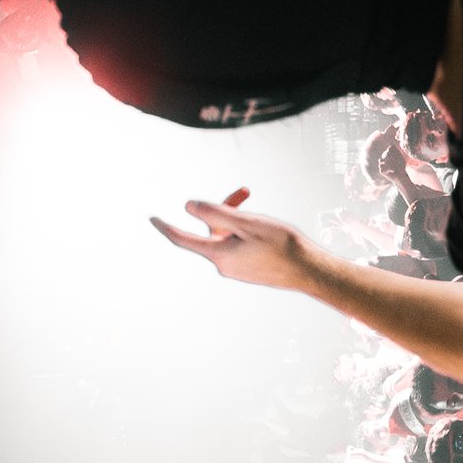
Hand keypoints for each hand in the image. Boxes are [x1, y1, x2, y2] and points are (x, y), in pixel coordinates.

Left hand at [152, 188, 313, 293]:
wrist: (310, 272)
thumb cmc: (282, 245)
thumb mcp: (246, 223)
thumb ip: (215, 213)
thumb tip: (188, 206)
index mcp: (219, 255)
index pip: (183, 239)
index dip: (166, 227)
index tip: (152, 218)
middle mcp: (224, 265)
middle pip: (213, 229)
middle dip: (225, 209)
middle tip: (245, 191)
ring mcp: (237, 269)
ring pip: (228, 235)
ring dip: (238, 218)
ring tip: (261, 210)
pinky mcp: (249, 269)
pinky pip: (238, 245)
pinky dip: (245, 231)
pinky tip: (264, 227)